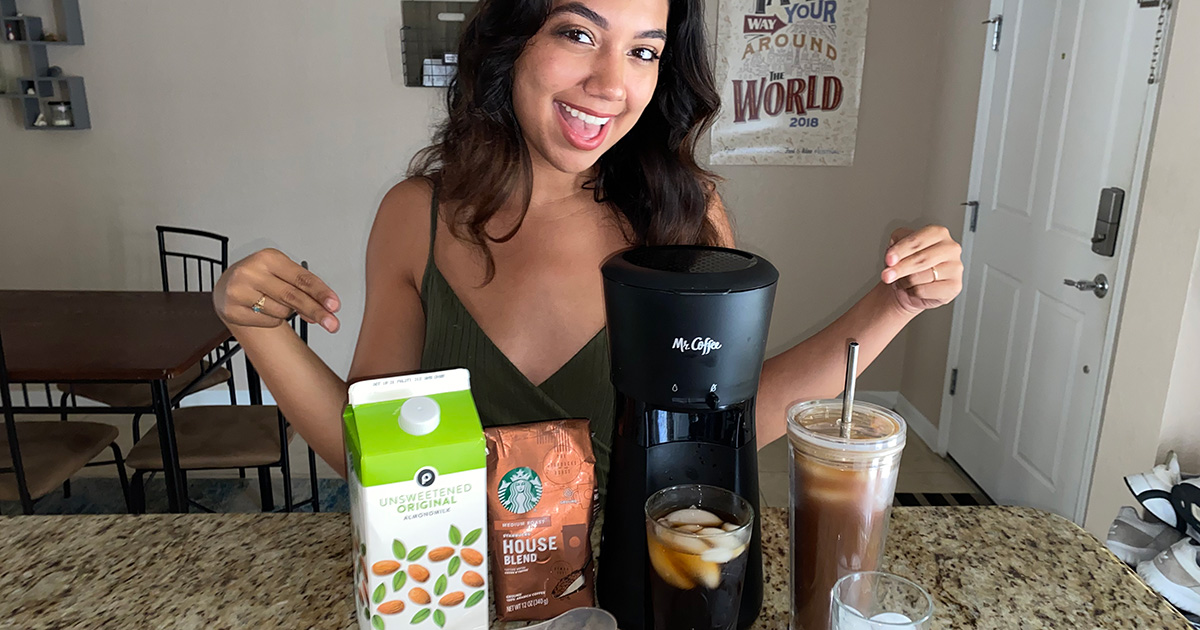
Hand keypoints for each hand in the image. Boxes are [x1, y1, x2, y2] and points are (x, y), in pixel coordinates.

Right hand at [213, 249, 340, 331]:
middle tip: (332, 323)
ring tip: (274, 301)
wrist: (227, 285)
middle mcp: (252, 272)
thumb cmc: (261, 277)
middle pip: (293, 296)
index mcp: (268, 258)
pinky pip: (268, 321)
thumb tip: (324, 311)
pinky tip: (262, 309)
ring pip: (282, 312)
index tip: (334, 305)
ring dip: (287, 312)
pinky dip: (272, 319)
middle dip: (315, 311)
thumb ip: (304, 290)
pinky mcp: (233, 310)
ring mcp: (239, 291)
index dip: (320, 292)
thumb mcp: (283, 274)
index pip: (301, 277)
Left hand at [881, 225, 962, 314]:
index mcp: (939, 233)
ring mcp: (955, 267)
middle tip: (886, 275)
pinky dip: (913, 292)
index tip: (888, 259)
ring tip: (903, 281)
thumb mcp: (898, 247)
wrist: (909, 286)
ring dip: (905, 281)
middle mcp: (951, 248)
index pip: (917, 241)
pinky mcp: (955, 286)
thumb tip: (892, 257)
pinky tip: (914, 289)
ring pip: (922, 276)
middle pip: (921, 259)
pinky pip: (925, 290)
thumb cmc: (907, 264)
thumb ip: (896, 244)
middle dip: (900, 269)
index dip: (900, 250)